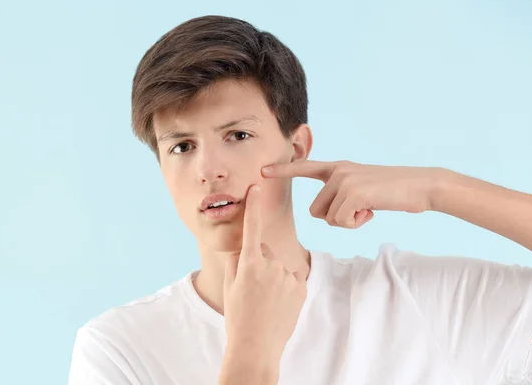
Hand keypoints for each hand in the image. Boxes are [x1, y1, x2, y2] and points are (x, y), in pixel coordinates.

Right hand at [222, 184, 307, 366]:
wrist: (256, 345)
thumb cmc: (237, 315)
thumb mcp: (230, 285)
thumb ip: (236, 261)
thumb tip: (243, 248)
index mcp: (249, 263)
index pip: (252, 227)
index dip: (254, 206)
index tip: (256, 186)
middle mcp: (270, 265)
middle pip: (265, 251)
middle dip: (259, 261)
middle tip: (252, 287)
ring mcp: (288, 276)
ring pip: (279, 264)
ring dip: (273, 275)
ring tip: (265, 299)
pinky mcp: (301, 286)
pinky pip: (291, 276)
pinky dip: (285, 284)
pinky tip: (278, 302)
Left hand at [262, 160, 440, 228]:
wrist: (421, 186)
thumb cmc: (393, 192)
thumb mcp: (362, 188)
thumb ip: (342, 194)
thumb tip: (327, 214)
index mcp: (338, 167)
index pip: (305, 167)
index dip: (283, 170)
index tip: (262, 170)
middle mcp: (338, 170)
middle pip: (315, 210)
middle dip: (335, 219)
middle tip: (360, 211)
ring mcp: (345, 180)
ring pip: (327, 218)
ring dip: (347, 222)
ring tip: (368, 208)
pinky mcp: (353, 192)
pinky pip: (341, 222)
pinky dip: (356, 224)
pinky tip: (372, 212)